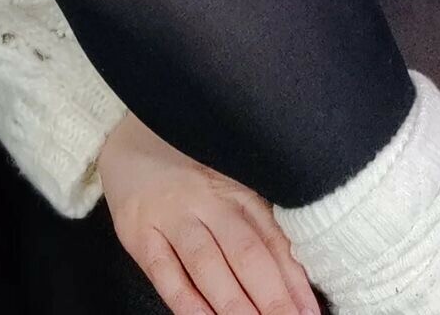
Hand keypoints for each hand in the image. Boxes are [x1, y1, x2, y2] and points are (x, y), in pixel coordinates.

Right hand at [98, 111, 321, 314]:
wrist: (129, 142)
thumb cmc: (189, 175)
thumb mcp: (227, 187)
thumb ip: (256, 225)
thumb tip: (294, 279)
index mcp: (236, 191)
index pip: (271, 240)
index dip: (293, 279)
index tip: (310, 313)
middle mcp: (207, 201)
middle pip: (245, 253)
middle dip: (271, 297)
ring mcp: (172, 216)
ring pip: (207, 264)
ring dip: (234, 304)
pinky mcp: (140, 232)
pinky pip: (165, 272)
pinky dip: (186, 301)